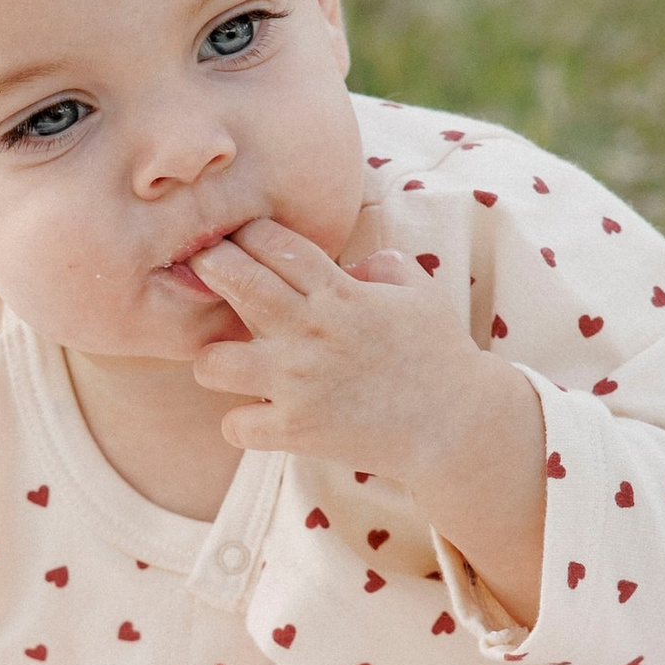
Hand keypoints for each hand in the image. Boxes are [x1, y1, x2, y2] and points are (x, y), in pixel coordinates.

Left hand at [190, 214, 546, 621]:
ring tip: (230, 362)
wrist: (458, 424)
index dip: (247, 234)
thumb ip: (381, 265)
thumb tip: (350, 263)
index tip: (240, 240)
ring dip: (212, 359)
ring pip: (212, 362)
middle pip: (234, 280)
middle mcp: (311, 332)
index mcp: (340, 292)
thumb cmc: (439, 355)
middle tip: (206, 274)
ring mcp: (299, 383)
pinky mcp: (297, 430)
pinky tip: (258, 416)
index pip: (272, 242)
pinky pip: (234, 425)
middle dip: (209, 266)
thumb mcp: (419, 293)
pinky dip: (240, 423)